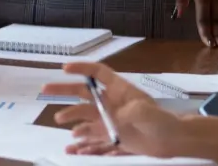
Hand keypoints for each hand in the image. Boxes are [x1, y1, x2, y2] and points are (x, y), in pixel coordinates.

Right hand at [41, 62, 185, 157]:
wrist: (172, 141)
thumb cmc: (162, 120)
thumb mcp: (145, 112)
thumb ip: (127, 114)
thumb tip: (110, 120)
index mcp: (119, 90)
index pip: (98, 73)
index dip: (82, 69)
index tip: (65, 69)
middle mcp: (110, 103)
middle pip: (83, 94)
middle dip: (64, 90)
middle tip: (45, 90)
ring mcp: (110, 120)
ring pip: (84, 118)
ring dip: (71, 118)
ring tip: (59, 120)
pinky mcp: (112, 137)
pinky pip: (93, 140)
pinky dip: (83, 145)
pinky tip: (72, 150)